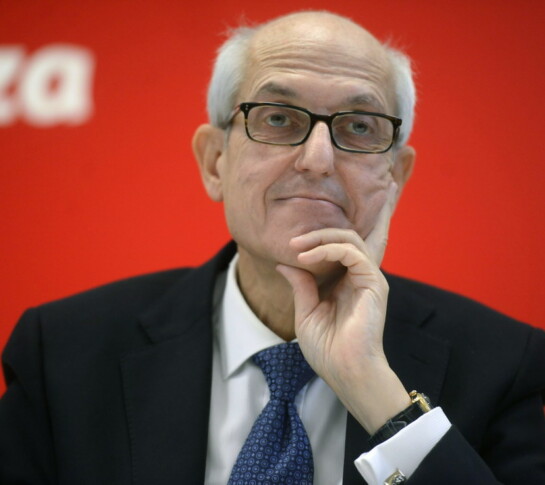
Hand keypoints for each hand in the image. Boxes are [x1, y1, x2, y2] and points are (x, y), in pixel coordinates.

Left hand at [276, 182, 409, 433]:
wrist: (344, 372)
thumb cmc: (328, 349)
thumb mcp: (307, 311)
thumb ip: (301, 283)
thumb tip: (287, 262)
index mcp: (349, 281)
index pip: (348, 246)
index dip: (343, 227)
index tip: (333, 210)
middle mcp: (362, 275)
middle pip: (353, 235)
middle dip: (325, 227)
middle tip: (294, 239)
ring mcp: (370, 278)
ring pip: (350, 238)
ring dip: (321, 237)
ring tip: (296, 246)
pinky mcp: (373, 282)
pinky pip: (351, 251)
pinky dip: (328, 248)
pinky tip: (306, 256)